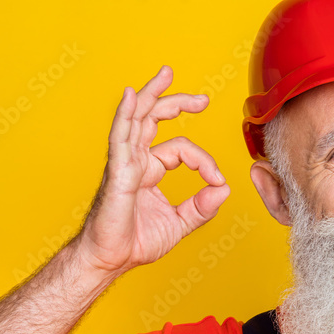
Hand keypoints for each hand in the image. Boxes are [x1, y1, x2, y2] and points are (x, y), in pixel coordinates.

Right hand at [75, 65, 230, 275]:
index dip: (204, 161)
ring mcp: (124, 163)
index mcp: (150, 170)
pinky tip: (132, 96)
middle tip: (202, 98)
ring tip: (167, 73)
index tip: (217, 180)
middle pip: (155, 118)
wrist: (110, 260)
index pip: (182, 149)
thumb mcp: (180, 223)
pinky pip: (120, 137)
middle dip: (177, 102)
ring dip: (153, 94)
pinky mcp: (117, 171)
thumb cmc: (134, 242)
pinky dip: (126, 114)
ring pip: (138, 118)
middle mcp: (136, 160)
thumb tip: (224, 190)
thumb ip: (202, 207)